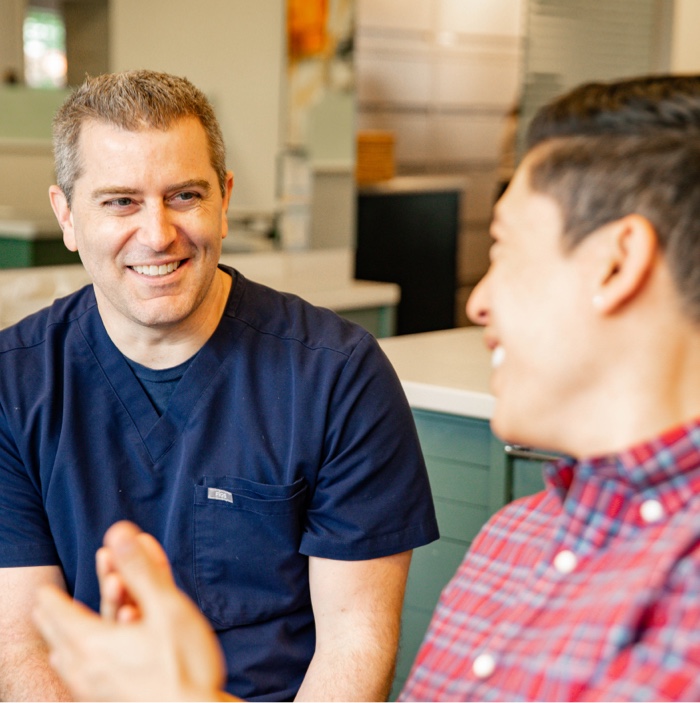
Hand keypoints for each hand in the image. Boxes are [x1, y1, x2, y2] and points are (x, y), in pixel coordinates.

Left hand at [33, 521, 229, 701]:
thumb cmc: (184, 665)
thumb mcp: (166, 608)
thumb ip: (141, 569)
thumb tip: (119, 532)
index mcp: (93, 643)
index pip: (57, 614)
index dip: (51, 597)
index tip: (43, 589)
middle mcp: (84, 670)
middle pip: (56, 639)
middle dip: (52, 618)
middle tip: (43, 609)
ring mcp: (94, 692)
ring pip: (65, 664)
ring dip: (61, 643)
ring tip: (57, 640)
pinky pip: (78, 681)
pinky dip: (74, 666)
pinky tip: (82, 671)